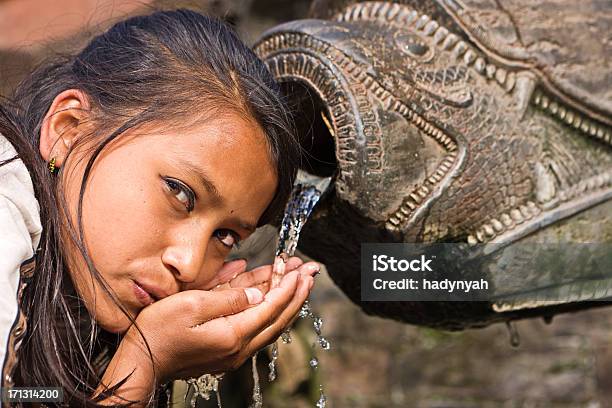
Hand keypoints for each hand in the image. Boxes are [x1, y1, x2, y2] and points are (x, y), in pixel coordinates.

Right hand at [116, 260, 318, 384]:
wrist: (141, 362)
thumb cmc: (159, 331)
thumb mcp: (191, 306)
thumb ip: (229, 299)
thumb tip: (258, 294)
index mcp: (232, 334)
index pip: (270, 306)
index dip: (288, 286)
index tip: (301, 269)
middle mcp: (239, 347)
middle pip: (278, 318)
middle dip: (297, 293)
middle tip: (311, 273)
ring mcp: (234, 352)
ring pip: (270, 324)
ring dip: (287, 302)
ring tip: (300, 282)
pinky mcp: (226, 351)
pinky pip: (257, 329)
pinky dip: (270, 311)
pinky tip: (273, 298)